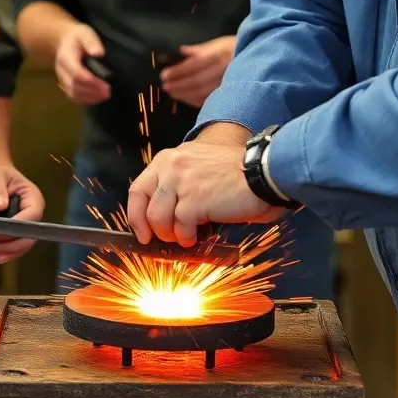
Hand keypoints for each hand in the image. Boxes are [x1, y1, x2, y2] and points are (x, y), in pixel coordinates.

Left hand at [0, 161, 45, 265]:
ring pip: (23, 243)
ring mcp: (27, 222)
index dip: (14, 229)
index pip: (31, 218)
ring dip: (5, 250)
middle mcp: (33, 212)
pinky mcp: (17, 229)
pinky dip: (5, 251)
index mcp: (32, 197)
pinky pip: (16, 245)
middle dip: (8, 244)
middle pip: (29, 235)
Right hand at [54, 23, 110, 104]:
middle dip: (92, 90)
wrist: (63, 42)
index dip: (90, 80)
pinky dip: (86, 99)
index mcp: (66, 57)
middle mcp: (61, 71)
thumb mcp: (85, 33)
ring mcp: (62, 79)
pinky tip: (98, 98)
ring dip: (90, 97)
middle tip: (108, 91)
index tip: (104, 84)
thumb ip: (91, 42)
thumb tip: (99, 53)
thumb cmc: (77, 38)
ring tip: (105, 95)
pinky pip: (73, 96)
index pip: (76, 72)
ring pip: (73, 93)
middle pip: (74, 85)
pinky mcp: (66, 85)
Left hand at [126, 125, 281, 245]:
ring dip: (173, 235)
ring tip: (188, 234)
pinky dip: (188, 237)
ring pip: (159, 220)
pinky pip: (180, 228)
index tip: (142, 232)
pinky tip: (200, 234)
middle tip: (167, 239)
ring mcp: (182, 182)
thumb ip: (178, 184)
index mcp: (170, 158)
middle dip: (153, 230)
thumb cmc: (236, 173)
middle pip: (145, 208)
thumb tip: (162, 215)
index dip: (136, 215)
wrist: (261, 172)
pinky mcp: (194, 200)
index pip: (138, 189)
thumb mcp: (199, 167)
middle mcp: (172, 166)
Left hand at [159, 36, 236, 108]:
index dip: (178, 71)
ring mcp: (226, 84)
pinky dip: (196, 100)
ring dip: (185, 94)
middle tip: (165, 87)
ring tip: (172, 93)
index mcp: (217, 56)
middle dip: (179, 85)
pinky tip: (186, 99)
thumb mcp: (217, 43)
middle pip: (196, 81)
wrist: (257, 60)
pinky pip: (210, 99)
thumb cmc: (234, 48)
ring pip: (202, 92)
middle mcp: (222, 71)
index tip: (164, 75)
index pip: (194, 65)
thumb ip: (198, 50)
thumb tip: (180, 51)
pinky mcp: (229, 94)